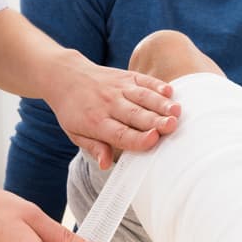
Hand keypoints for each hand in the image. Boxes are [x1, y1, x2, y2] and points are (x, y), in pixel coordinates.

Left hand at [46, 57, 181, 168]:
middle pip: (136, 115)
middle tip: (172, 126)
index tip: (153, 140)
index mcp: (96, 122)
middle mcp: (109, 104)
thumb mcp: (75, 133)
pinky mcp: (126, 76)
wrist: (65, 76)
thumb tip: (105, 165)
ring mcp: (119, 88)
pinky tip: (170, 91)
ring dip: (161, 104)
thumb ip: (94, 148)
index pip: (120, 133)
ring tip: (177, 111)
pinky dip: (156, 85)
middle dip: (155, 121)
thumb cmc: (73, 111)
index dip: (137, 138)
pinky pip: (143, 80)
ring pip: (143, 97)